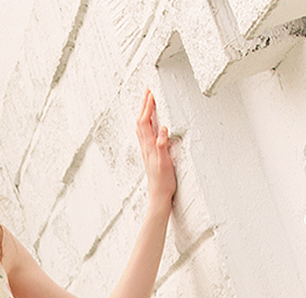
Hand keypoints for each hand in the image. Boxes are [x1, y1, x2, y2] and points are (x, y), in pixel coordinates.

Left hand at [137, 90, 175, 212]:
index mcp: (149, 147)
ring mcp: (147, 152)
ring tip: (147, 103)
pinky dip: (146, 125)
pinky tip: (150, 126)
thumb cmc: (163, 182)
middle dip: (144, 106)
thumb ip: (162, 146)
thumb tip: (163, 130)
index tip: (150, 93)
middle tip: (148, 92)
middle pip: (141, 122)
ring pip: (141, 129)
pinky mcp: (150, 156)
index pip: (145, 122)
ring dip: (144, 114)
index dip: (147, 107)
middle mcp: (146, 148)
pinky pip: (145, 136)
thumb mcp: (165, 163)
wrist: (159, 197)